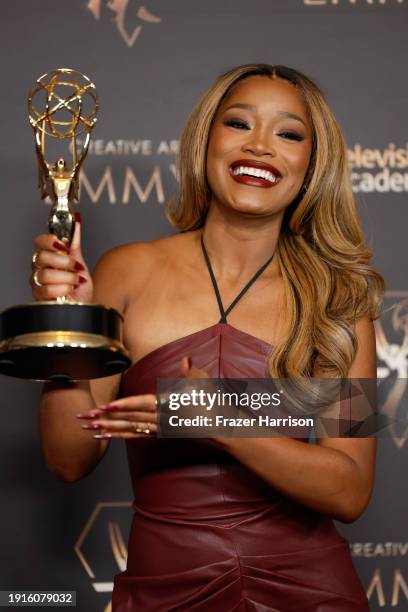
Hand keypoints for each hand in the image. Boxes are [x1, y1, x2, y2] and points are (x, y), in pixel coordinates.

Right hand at [30, 217, 92, 301]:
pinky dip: (64, 289)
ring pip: (46, 274)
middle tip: (76, 267)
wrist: (84, 305)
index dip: (51, 241)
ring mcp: (37, 283)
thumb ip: (74, 244)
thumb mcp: (79, 263)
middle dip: (65, 262)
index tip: (64, 246)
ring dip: (67, 278)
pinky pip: (48, 290)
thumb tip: (76, 221)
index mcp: (46, 256)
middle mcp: (38, 268)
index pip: (39, 241)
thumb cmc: (79, 287)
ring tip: (76, 281)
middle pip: (43, 257)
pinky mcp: (39, 297)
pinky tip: (70, 290)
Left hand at [75, 357, 208, 439]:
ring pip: (129, 429)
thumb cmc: (211, 402)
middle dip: (105, 419)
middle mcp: (160, 419)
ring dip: (107, 428)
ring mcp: (159, 427)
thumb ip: (190, 371)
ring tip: (88, 429)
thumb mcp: (203, 383)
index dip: (124, 406)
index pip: (142, 405)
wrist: (220, 427)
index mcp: (168, 406)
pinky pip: (136, 435)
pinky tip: (107, 435)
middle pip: (129, 419)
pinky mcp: (159, 432)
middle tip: (84, 419)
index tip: (106, 407)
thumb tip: (185, 359)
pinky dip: (120, 435)